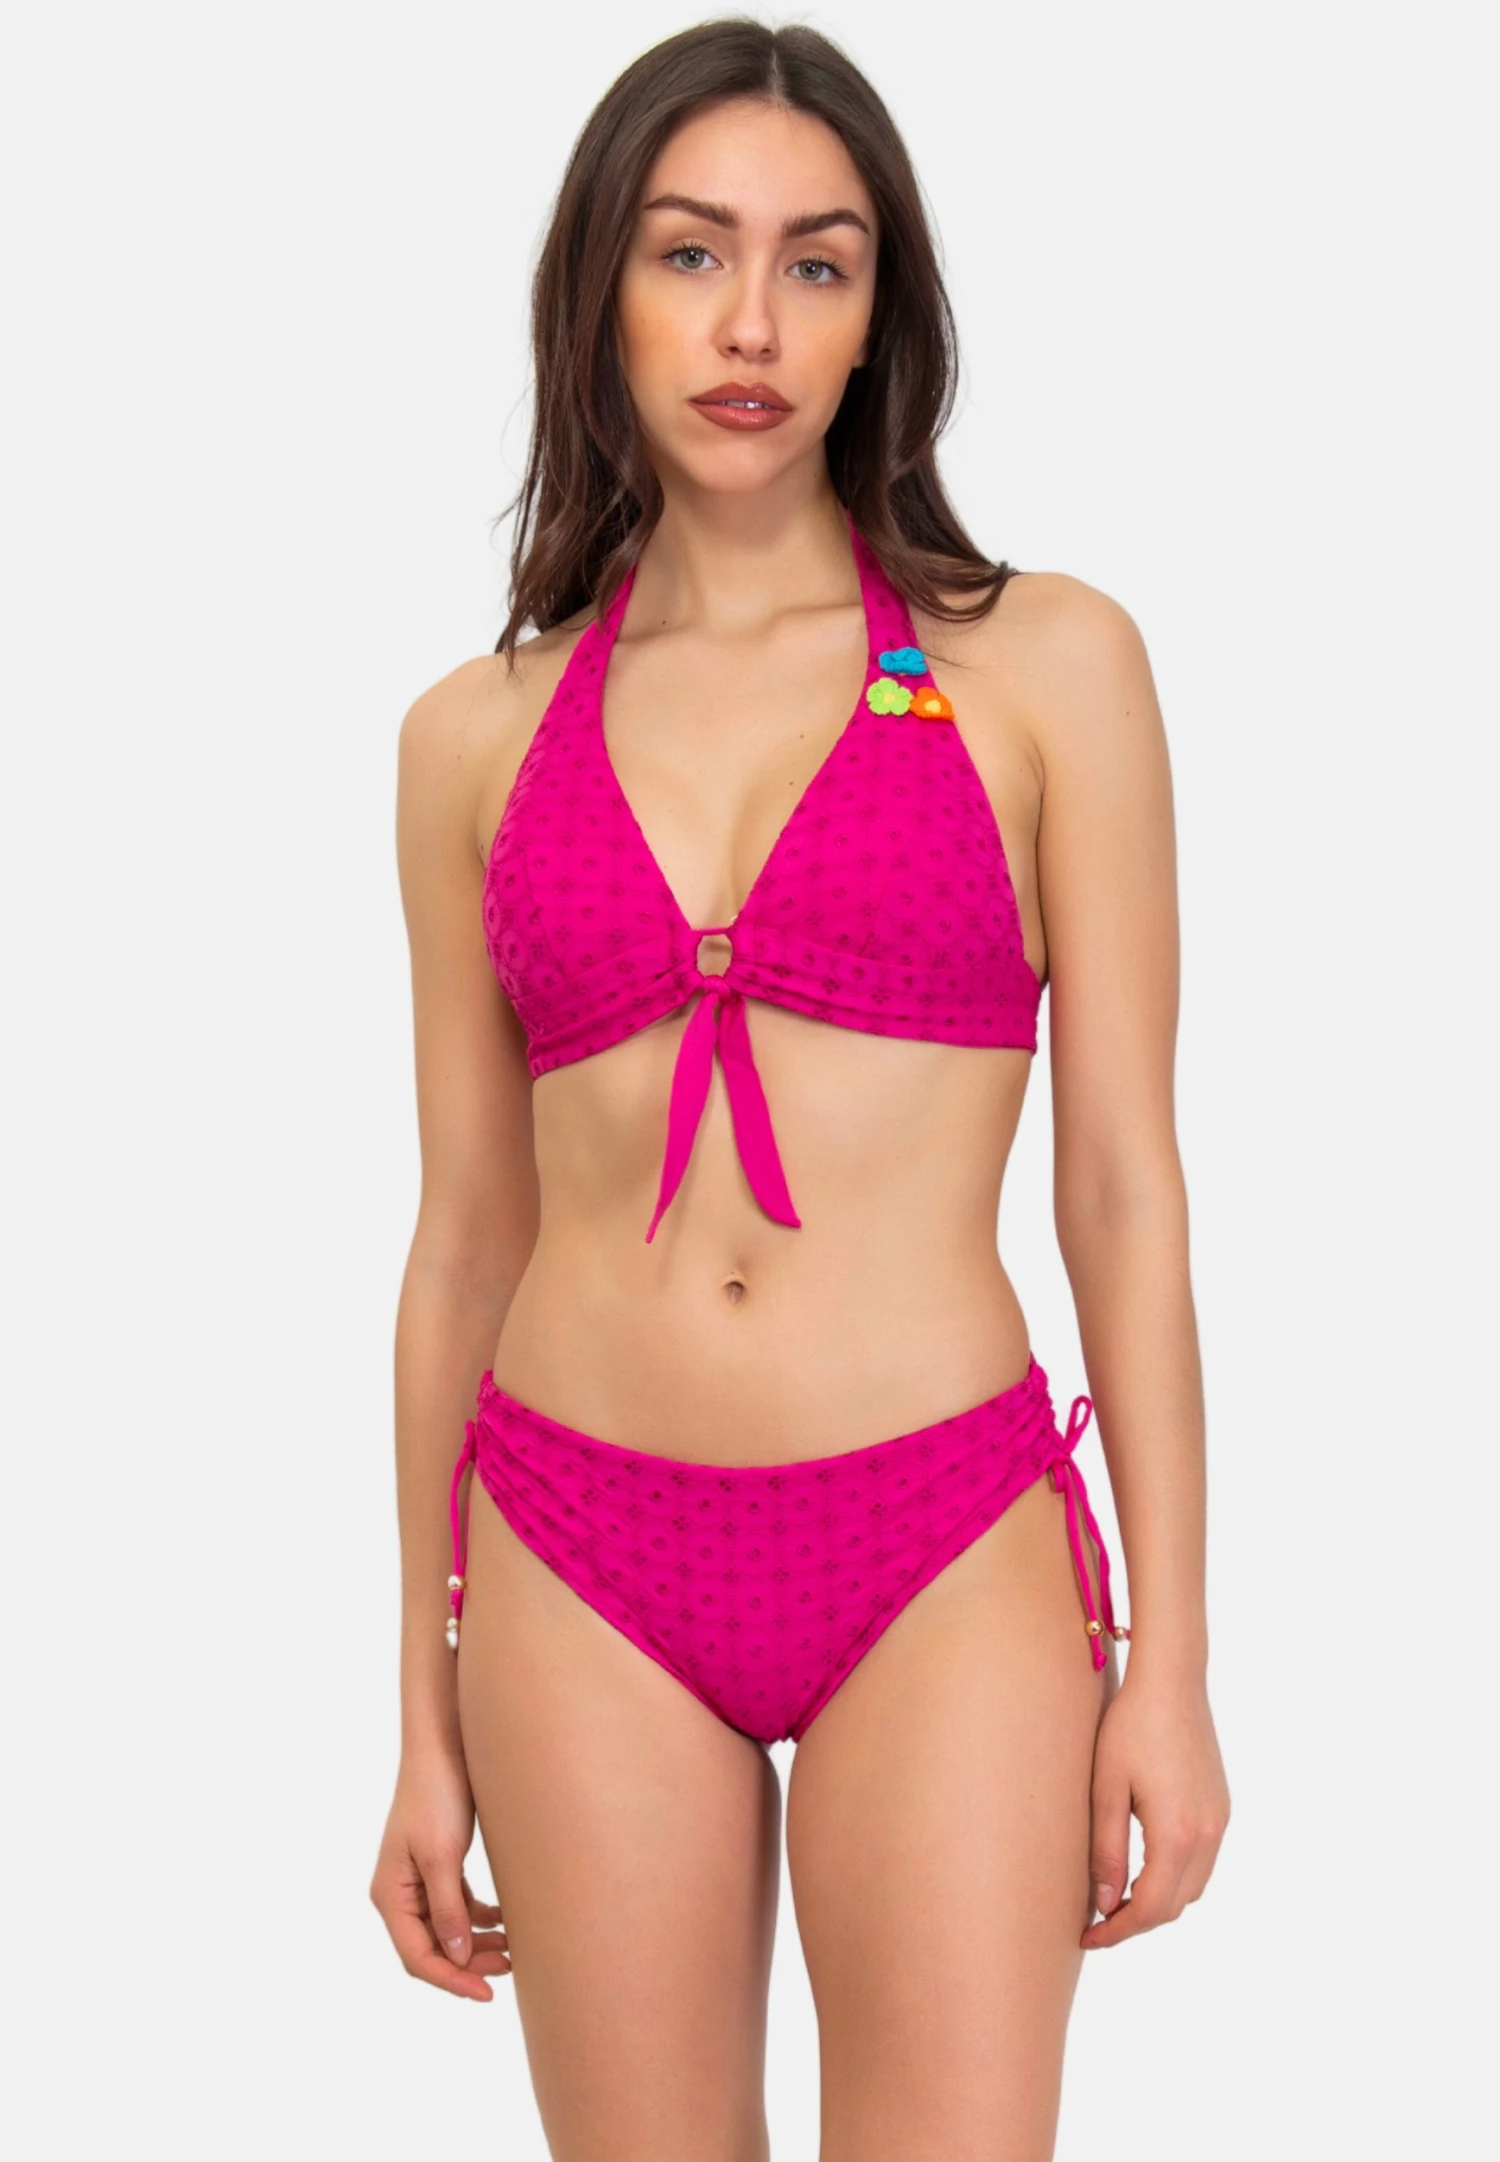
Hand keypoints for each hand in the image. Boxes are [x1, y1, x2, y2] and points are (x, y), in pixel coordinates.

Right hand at [370, 1749, 511, 1999]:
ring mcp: (418, 1880)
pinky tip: (504, 1921)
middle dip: (468, 1964)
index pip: (417, 1956)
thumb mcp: (441, 1856)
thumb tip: (457, 1958)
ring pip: (447, 1930)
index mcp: (389, 1894)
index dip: (451, 1979)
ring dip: (477, 1944)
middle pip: (432, 1948)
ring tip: (512, 1950)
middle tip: (509, 1969)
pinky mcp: (439, 1865)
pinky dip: (479, 1918)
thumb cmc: (436, 1796)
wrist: (444, 1746)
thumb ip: (447, 1909)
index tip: (485, 1993)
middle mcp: (399, 1893)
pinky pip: (457, 1906)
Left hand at [1082, 1663, 1229, 1949]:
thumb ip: (1107, 1851)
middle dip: (1137, 1920)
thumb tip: (1105, 1905)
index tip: (1088, 1937)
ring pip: (1192, 1886)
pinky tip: (1143, 1866)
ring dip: (1158, 1900)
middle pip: (1175, 1905)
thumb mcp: (1107, 1789)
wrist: (1172, 1680)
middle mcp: (1208, 1834)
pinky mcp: (1221, 1807)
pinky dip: (1174, 1875)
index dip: (1119, 1930)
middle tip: (1096, 1922)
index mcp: (1178, 1834)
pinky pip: (1201, 1861)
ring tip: (1115, 1897)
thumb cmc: (1130, 1727)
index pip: (1151, 1908)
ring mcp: (1220, 1821)